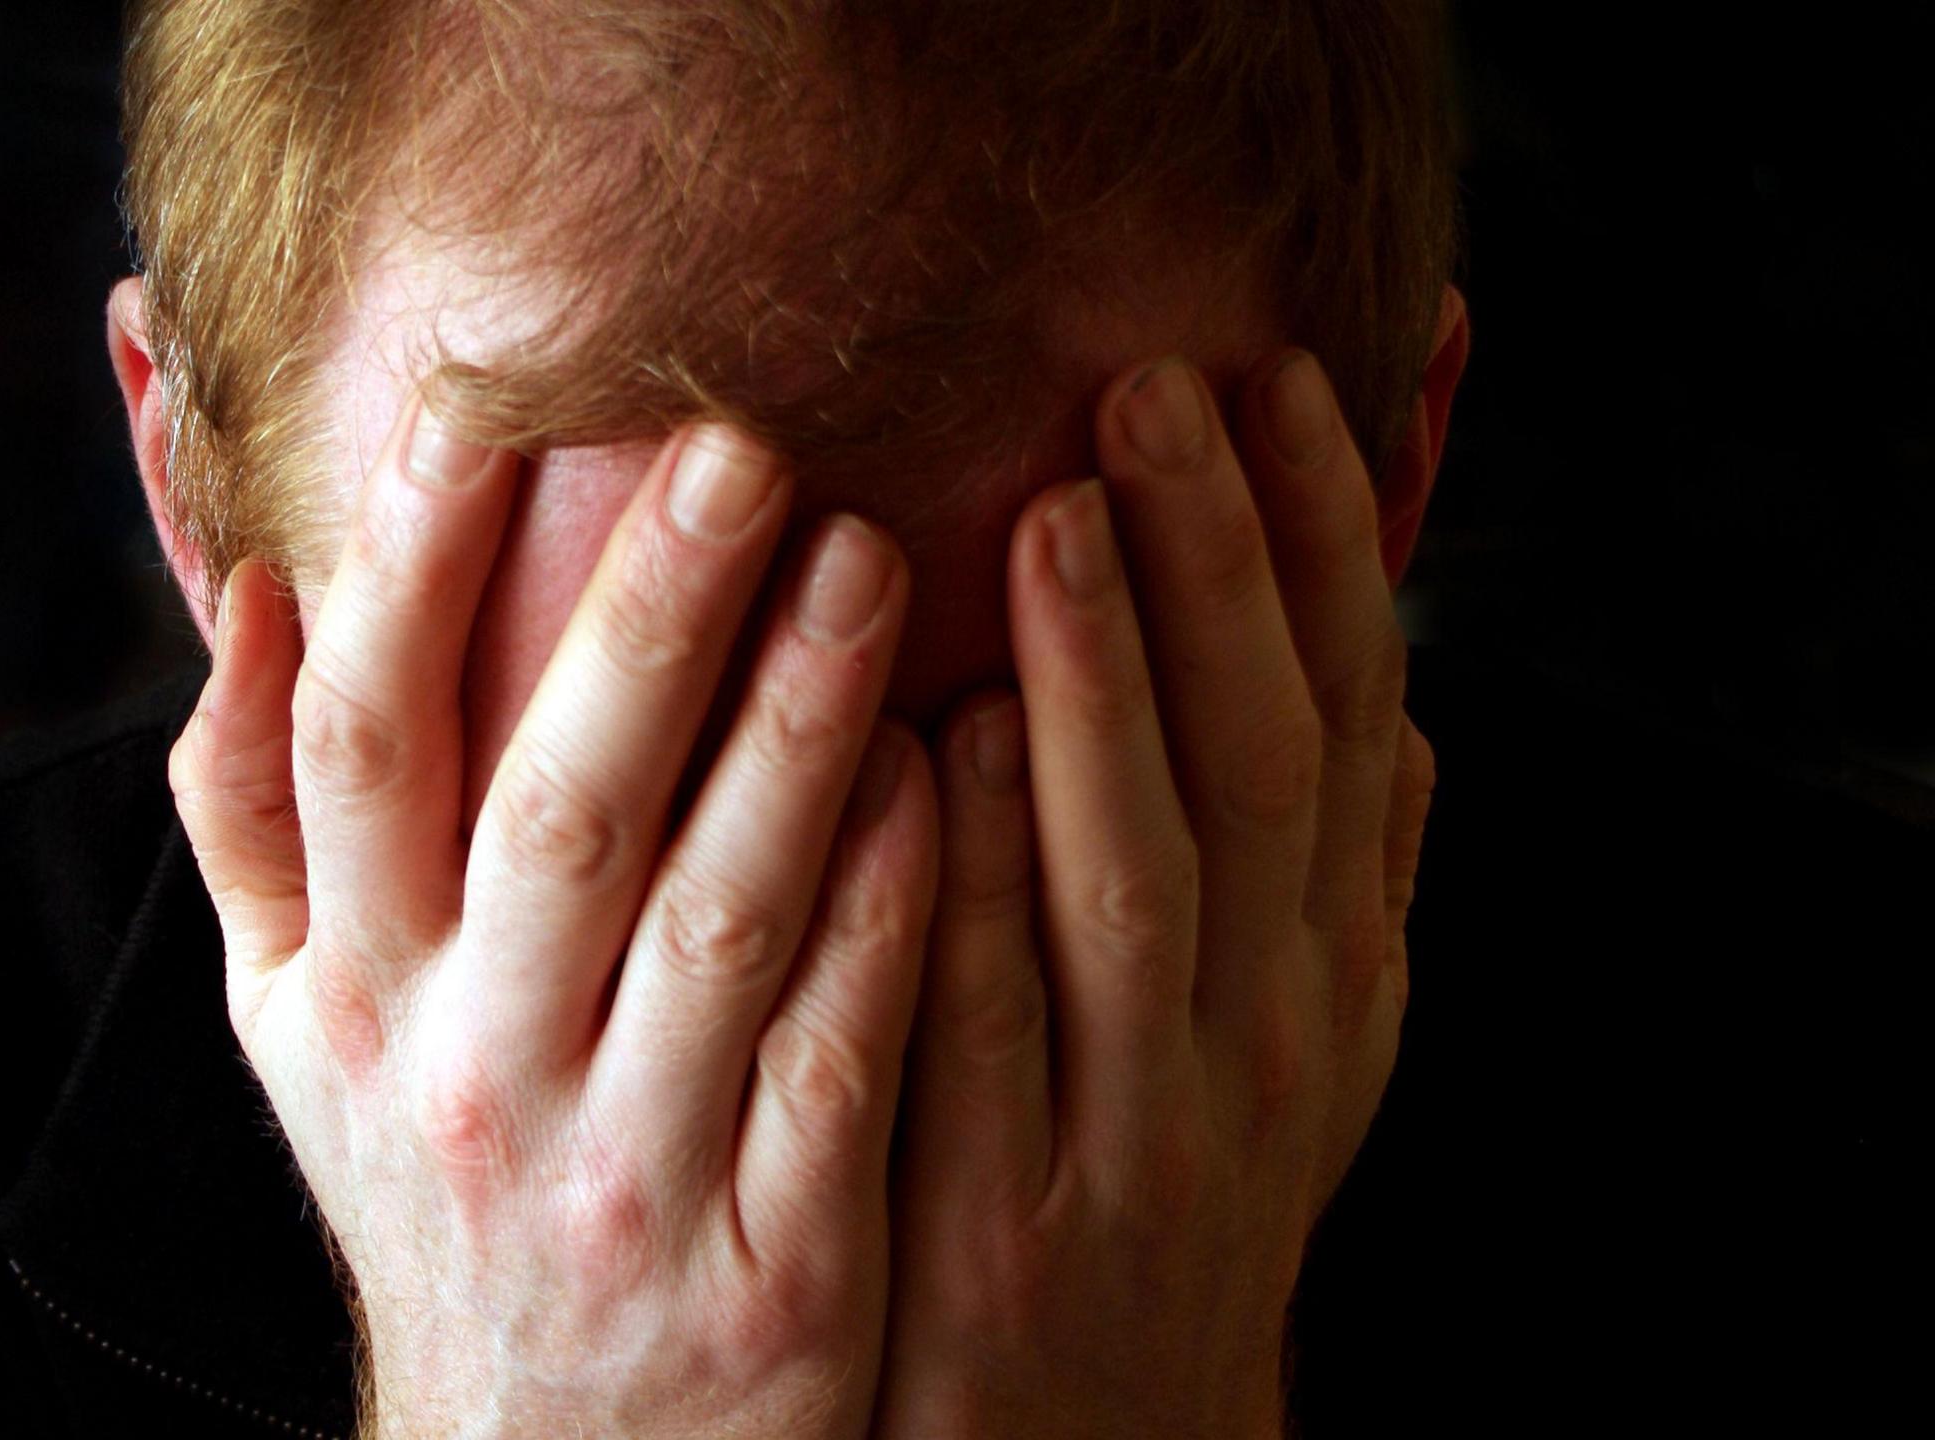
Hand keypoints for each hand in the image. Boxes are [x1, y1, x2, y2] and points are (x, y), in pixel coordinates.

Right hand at [168, 392, 940, 1436]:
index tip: (487, 403)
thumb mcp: (303, 1032)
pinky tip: (958, 777)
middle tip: (741, 446)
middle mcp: (466, 1080)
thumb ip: (257, 823)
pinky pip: (835, 1064)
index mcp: (350, 1000)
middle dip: (642, 620)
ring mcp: (618, 1178)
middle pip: (549, 810)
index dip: (410, 573)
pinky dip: (889, 918)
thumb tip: (251, 591)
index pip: (358, 753)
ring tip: (879, 560)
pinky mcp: (767, 1268)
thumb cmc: (442, 1185)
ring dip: (796, 733)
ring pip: (714, 924)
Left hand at [873, 353, 1438, 1436]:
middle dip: (1218, 569)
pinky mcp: (1010, 1220)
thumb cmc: (1167, 1194)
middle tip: (1153, 386)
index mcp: (1332, 968)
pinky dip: (982, 881)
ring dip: (1106, 693)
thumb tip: (1401, 709)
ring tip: (1051, 517)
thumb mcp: (1291, 1047)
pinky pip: (999, 1025)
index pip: (1345, 718)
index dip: (1319, 547)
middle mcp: (1266, 1036)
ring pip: (1142, 880)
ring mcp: (1144, 1129)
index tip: (1273, 377)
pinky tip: (939, 745)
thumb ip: (1340, 883)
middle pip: (1259, 768)